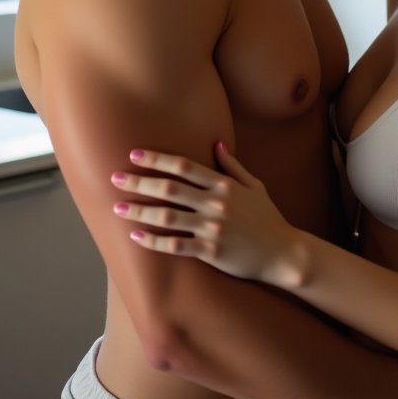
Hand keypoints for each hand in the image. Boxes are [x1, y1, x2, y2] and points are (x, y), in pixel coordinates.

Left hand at [110, 144, 305, 286]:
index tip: (135, 155)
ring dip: (140, 211)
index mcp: (225, 185)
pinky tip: (137, 236)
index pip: (184, 166)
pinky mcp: (211, 251)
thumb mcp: (255, 186)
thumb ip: (233, 166)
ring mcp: (213, 228)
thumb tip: (216, 144)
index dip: (158, 159)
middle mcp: (216, 203)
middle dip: (140, 182)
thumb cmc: (268, 218)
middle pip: (170, 188)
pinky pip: (176, 246)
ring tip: (118, 208)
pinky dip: (154, 241)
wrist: (283, 254)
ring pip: (167, 217)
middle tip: (115, 178)